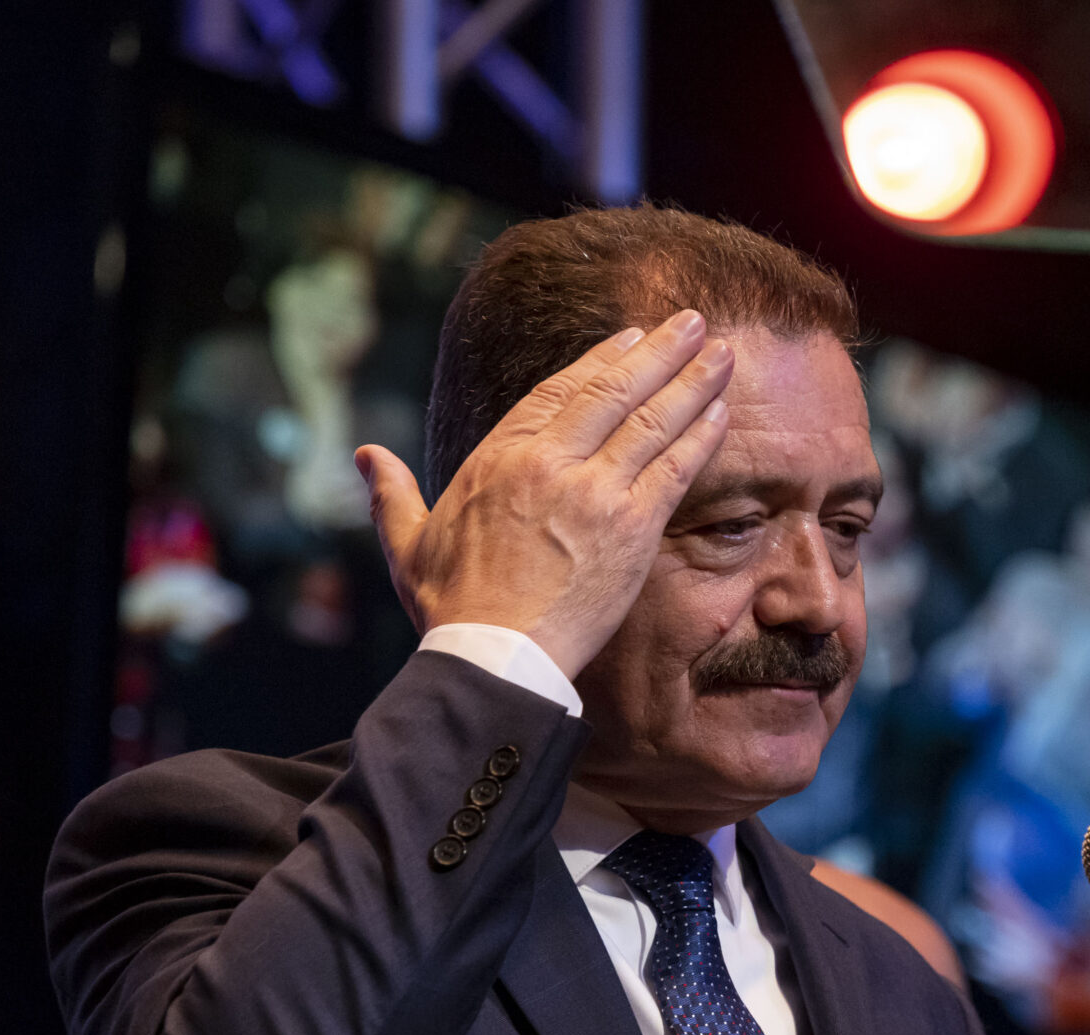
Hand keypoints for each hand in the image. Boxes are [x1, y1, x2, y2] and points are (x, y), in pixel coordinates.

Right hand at [359, 310, 733, 678]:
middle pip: (614, 390)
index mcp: (500, 456)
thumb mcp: (407, 544)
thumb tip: (365, 455)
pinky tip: (721, 413)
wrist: (494, 656)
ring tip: (724, 354)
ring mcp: (596, 491)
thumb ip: (391, 494)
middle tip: (695, 322)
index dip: (600, 361)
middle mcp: (550, 462)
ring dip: (693, 382)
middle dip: (660, 352)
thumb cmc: (451, 608)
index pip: (559, 391)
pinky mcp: (632, 528)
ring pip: (652, 420)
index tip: (630, 339)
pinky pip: (674, 469)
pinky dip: (699, 437)